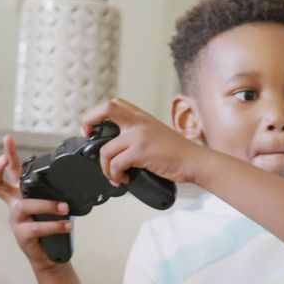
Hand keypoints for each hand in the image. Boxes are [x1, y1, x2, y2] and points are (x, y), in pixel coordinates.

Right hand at [0, 135, 72, 271]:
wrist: (48, 254)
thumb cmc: (50, 225)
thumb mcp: (52, 205)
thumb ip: (57, 191)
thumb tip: (77, 177)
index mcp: (21, 194)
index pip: (12, 172)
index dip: (8, 155)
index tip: (8, 138)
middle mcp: (14, 204)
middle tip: (3, 158)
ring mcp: (16, 219)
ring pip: (27, 206)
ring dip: (48, 205)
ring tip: (66, 209)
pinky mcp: (22, 234)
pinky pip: (37, 227)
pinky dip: (55, 225)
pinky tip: (68, 225)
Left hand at [80, 98, 206, 184]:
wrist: (195, 161)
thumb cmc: (179, 153)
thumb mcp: (157, 135)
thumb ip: (138, 134)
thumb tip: (116, 147)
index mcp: (143, 117)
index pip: (114, 104)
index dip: (96, 113)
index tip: (92, 128)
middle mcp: (140, 122)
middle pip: (106, 108)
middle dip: (89, 121)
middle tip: (88, 136)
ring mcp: (140, 135)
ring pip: (106, 149)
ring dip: (105, 167)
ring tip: (115, 175)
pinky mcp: (141, 151)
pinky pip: (116, 164)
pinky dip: (115, 175)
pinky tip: (124, 179)